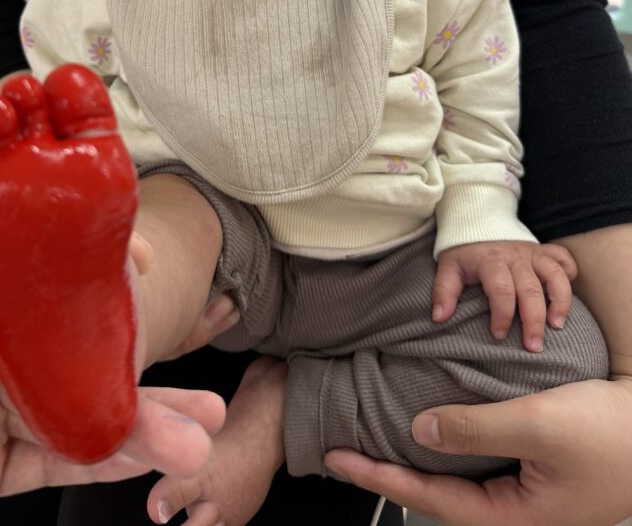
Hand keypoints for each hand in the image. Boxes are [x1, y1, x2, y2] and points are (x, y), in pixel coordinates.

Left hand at [0, 263, 225, 525]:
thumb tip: (52, 267)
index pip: (45, 275)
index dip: (99, 273)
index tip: (148, 272)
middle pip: (79, 349)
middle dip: (141, 368)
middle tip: (195, 386)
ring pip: (83, 408)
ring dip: (143, 424)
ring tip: (194, 436)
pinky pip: (63, 458)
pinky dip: (111, 460)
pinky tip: (150, 458)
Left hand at [325, 376, 631, 525]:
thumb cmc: (612, 433)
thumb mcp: (539, 424)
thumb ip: (476, 428)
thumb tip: (419, 428)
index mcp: (515, 516)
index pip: (430, 499)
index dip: (380, 477)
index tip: (337, 458)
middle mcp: (517, 512)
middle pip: (438, 496)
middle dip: (389, 474)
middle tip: (344, 451)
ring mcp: (526, 496)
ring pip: (458, 481)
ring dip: (417, 461)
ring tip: (377, 440)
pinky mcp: (534, 474)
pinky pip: (479, 465)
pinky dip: (448, 448)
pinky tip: (433, 428)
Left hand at [433, 240, 575, 351]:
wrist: (475, 220)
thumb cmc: (464, 252)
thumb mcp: (448, 267)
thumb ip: (443, 291)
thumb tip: (439, 318)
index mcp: (490, 261)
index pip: (500, 289)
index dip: (501, 314)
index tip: (498, 335)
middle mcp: (515, 256)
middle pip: (530, 289)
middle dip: (533, 320)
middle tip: (534, 346)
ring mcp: (532, 252)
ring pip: (554, 274)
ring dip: (560, 300)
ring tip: (557, 326)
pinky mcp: (543, 250)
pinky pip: (563, 257)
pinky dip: (570, 273)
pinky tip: (569, 294)